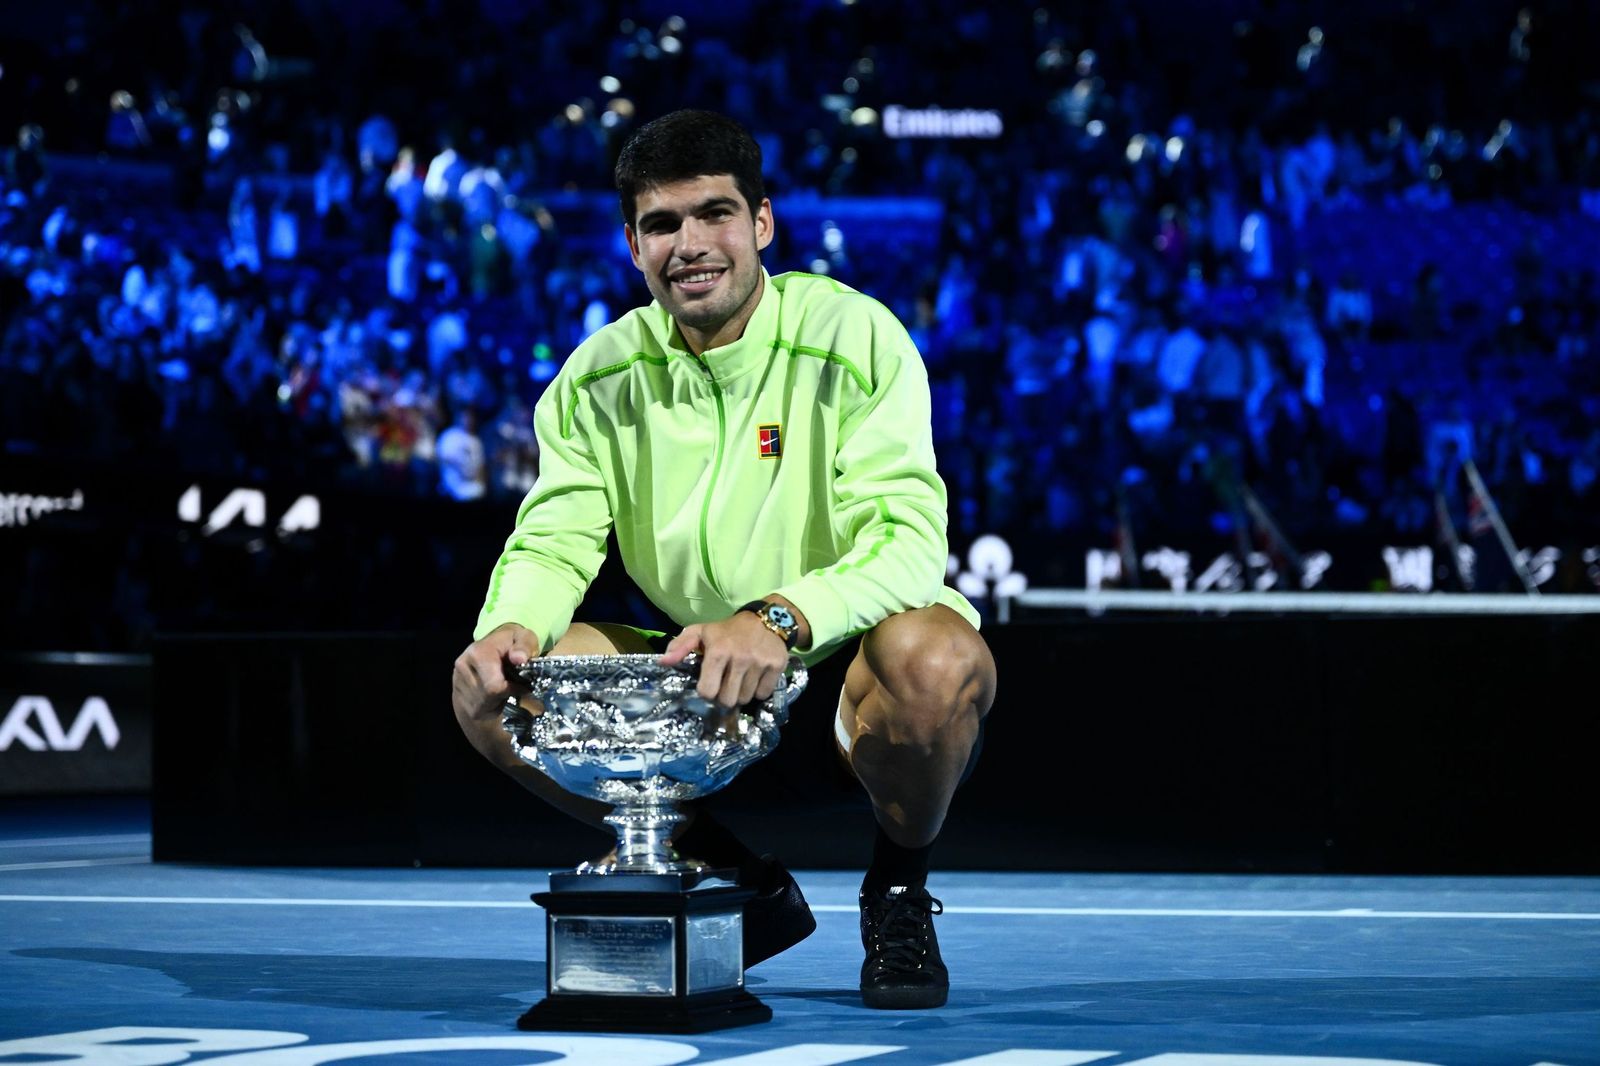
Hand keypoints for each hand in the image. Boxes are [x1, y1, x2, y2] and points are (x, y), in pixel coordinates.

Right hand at [452, 622, 539, 725]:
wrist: (489, 648)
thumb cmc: (511, 644)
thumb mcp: (524, 638)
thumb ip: (525, 646)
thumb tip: (519, 658)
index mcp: (477, 653)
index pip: (494, 686)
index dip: (512, 689)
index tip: (522, 685)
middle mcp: (463, 667)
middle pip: (488, 697)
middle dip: (504, 695)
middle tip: (513, 686)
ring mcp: (457, 682)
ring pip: (482, 705)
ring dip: (497, 701)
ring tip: (502, 687)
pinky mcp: (457, 695)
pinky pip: (476, 709)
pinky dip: (488, 705)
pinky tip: (493, 694)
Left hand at [659, 613, 787, 709]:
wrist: (766, 620)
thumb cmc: (728, 631)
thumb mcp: (701, 632)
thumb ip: (680, 646)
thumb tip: (662, 662)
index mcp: (718, 651)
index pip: (707, 691)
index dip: (707, 690)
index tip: (711, 683)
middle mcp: (740, 658)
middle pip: (727, 699)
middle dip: (725, 694)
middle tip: (727, 682)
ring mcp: (760, 663)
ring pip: (746, 699)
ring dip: (742, 693)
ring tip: (742, 679)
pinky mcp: (777, 666)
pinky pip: (763, 694)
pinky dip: (759, 691)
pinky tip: (756, 677)